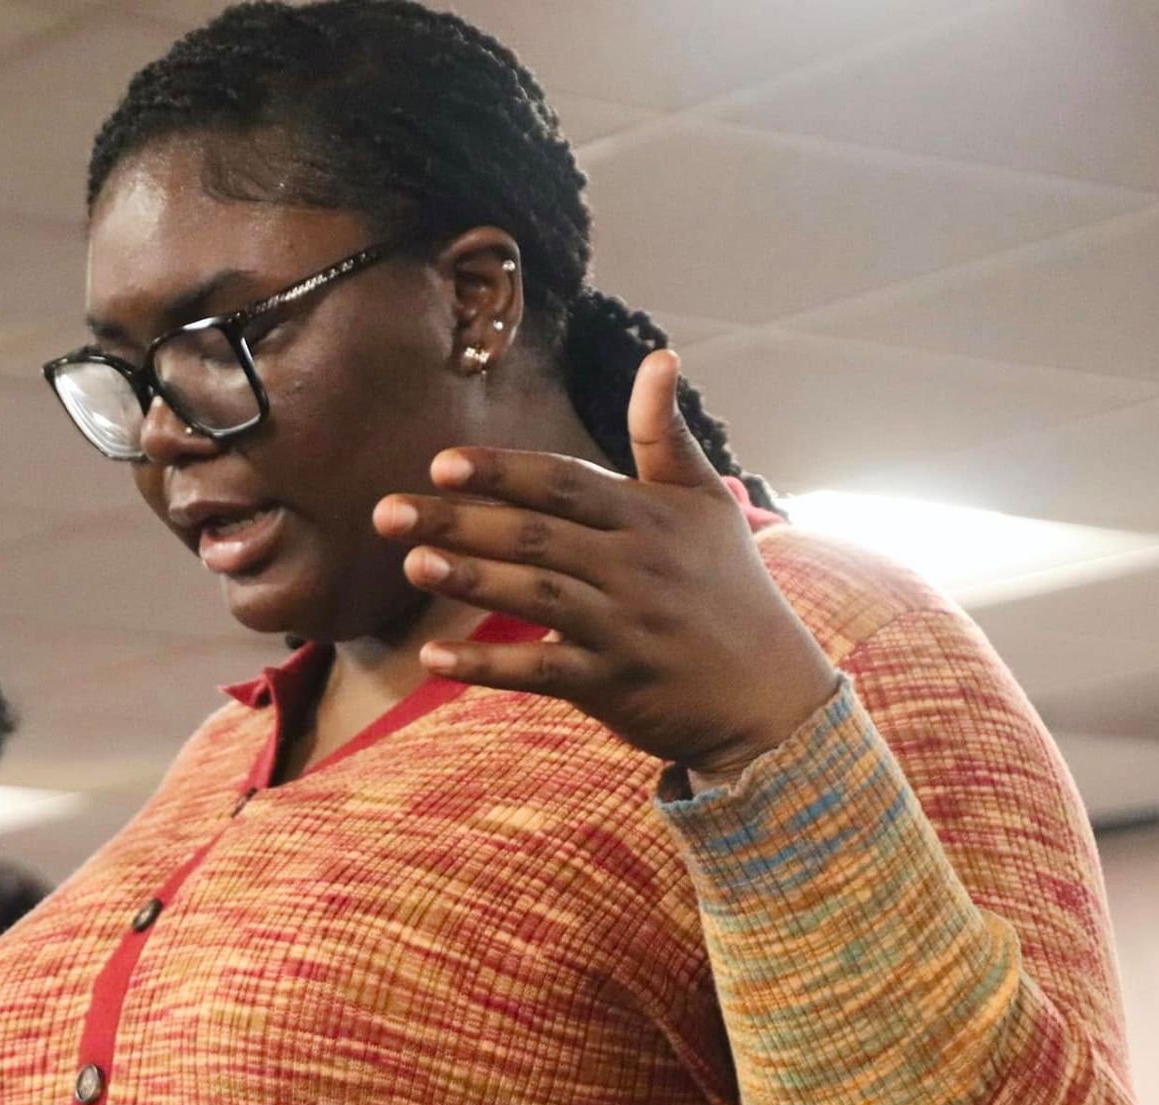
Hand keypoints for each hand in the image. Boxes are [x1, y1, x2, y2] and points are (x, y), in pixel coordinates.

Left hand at [373, 349, 837, 776]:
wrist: (772, 694)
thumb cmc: (729, 589)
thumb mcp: (707, 504)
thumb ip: (666, 435)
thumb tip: (660, 356)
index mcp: (647, 517)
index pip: (564, 483)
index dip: (504, 472)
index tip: (442, 463)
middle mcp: (634, 567)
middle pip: (535, 536)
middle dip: (460, 522)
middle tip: (386, 512)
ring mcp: (623, 627)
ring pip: (537, 597)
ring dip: (472, 582)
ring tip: (413, 565)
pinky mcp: (613, 684)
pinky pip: (542, 673)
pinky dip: (487, 666)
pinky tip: (432, 660)